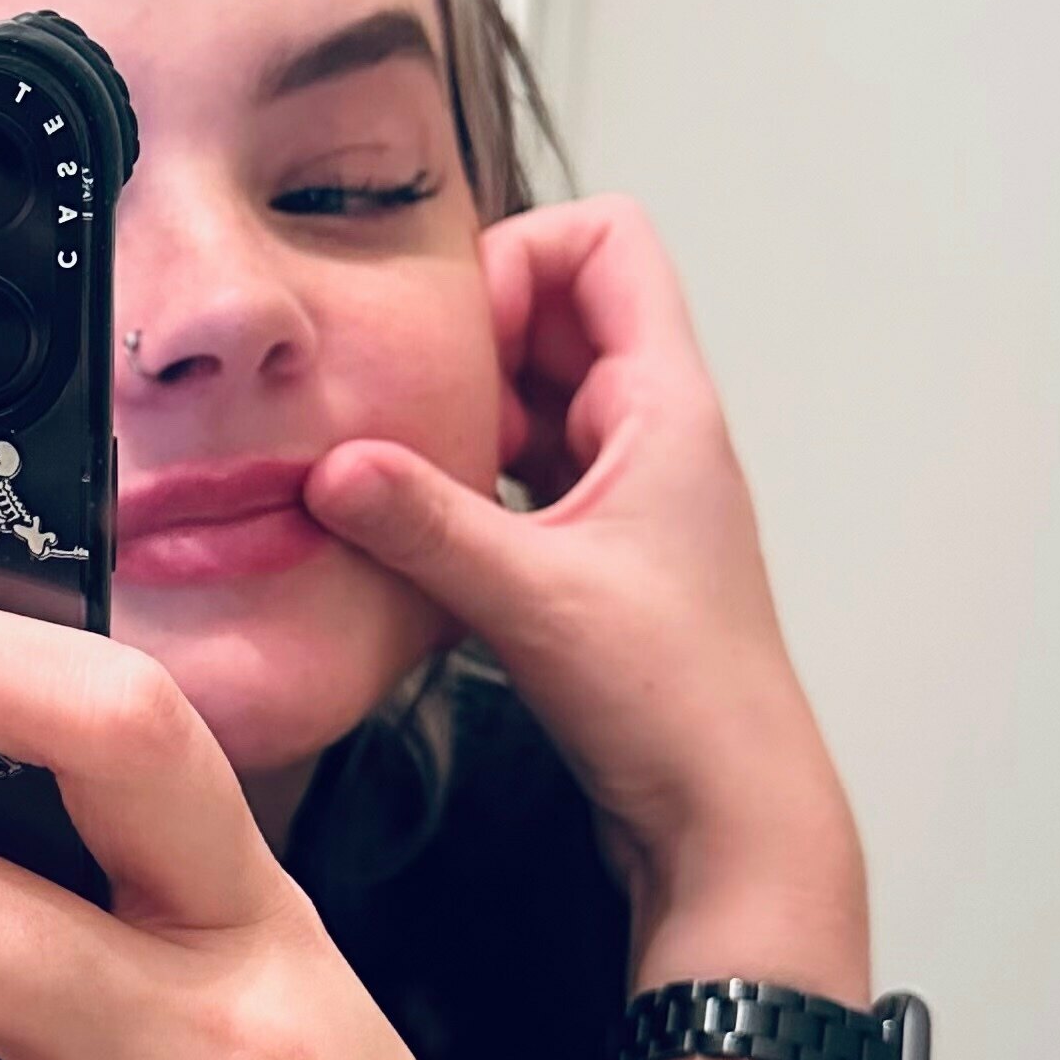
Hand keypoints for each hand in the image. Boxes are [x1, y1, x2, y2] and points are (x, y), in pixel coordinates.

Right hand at [298, 193, 859, 924]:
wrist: (729, 818)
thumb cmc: (673, 701)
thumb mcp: (531, 597)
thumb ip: (423, 523)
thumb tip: (330, 464)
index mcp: (664, 405)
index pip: (606, 241)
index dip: (519, 257)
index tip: (450, 336)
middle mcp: (652, 434)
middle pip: (556, 314)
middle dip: (469, 339)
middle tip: (390, 396)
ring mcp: (626, 497)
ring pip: (534, 401)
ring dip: (462, 418)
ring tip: (391, 462)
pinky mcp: (597, 559)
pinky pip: (522, 478)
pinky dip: (467, 485)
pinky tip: (412, 531)